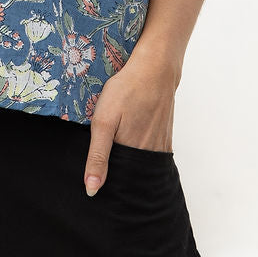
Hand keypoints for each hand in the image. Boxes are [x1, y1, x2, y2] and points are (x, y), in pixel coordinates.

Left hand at [82, 57, 177, 196]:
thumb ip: (97, 156)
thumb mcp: (103, 122)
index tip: (95, 183)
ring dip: (131, 165)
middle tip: (105, 167)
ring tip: (117, 157)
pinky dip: (143, 155)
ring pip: (143, 164)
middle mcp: (150, 153)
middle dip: (119, 176)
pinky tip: (133, 144)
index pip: (119, 182)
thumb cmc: (126, 91)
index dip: (108, 184)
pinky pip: (154, 153)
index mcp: (133, 153)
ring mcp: (161, 144)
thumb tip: (92, 189)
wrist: (155, 68)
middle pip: (133, 175)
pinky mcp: (166, 134)